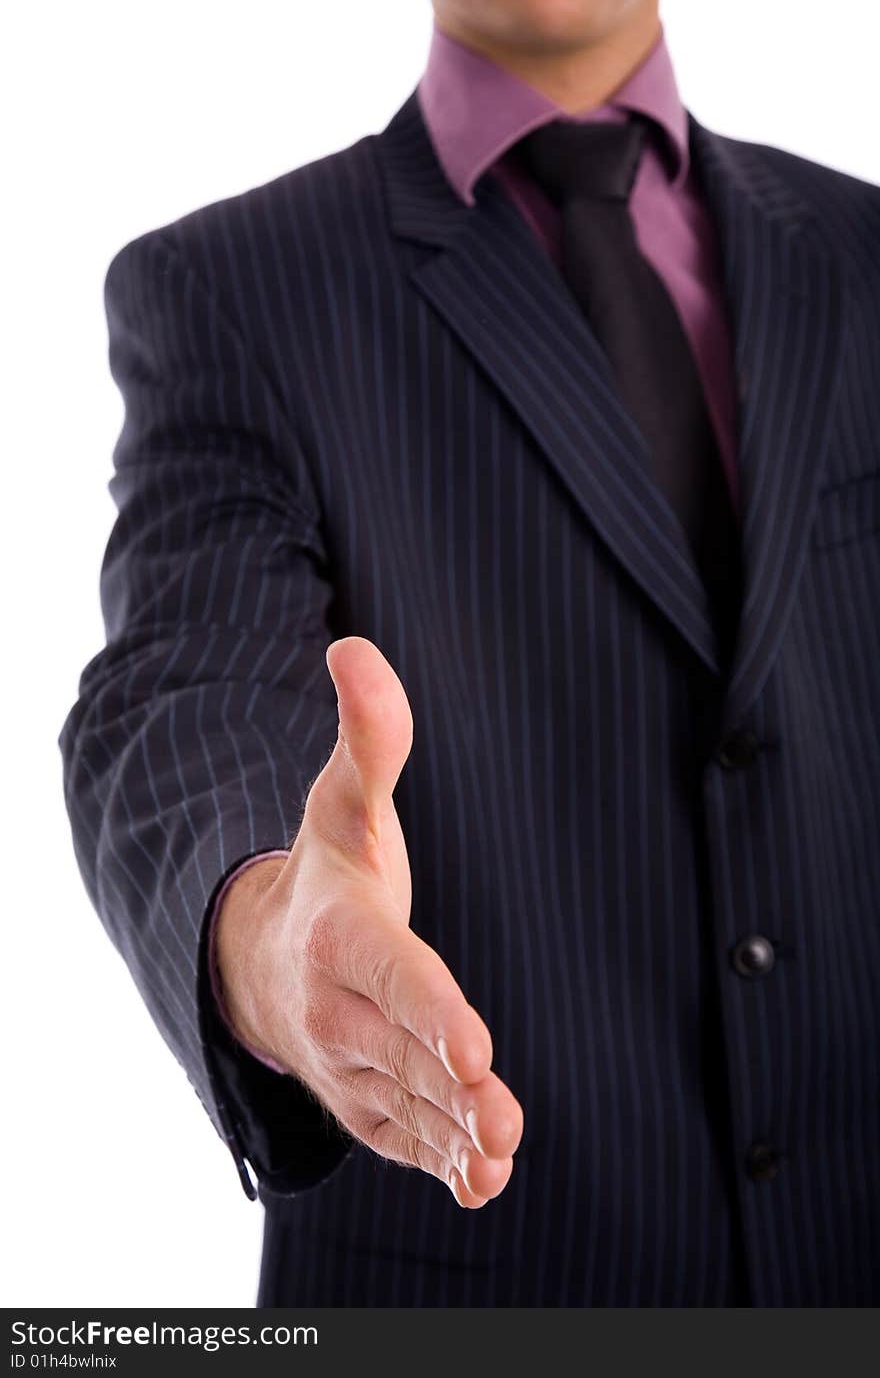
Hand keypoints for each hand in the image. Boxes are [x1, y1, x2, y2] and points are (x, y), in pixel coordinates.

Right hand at [215, 636, 523, 1206]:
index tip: (474, 1047)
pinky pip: (401, 1139)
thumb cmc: (322, 873)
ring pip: (409, 1106)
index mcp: (341, 938)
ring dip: (455, 1134)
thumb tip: (356, 646)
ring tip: (501, 1156)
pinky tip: (483, 1182)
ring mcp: (350, 1065)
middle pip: (406, 1054)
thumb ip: (368, 739)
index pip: (393, 976)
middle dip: (454, 1089)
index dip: (432, 1012)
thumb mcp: (341, 804)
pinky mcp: (367, 1102)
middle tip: (503, 1121)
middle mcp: (338, 1010)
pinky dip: (438, 1163)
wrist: (262, 959)